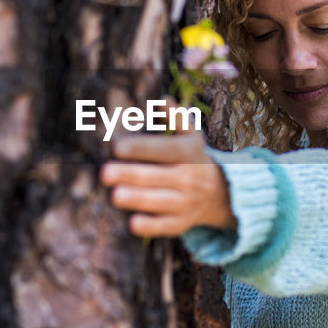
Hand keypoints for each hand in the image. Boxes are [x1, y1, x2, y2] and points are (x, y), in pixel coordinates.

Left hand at [100, 130, 237, 237]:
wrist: (222, 193)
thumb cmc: (193, 157)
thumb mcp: (191, 135)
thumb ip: (175, 117)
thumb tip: (162, 101)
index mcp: (189, 152)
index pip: (164, 149)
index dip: (141, 148)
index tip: (116, 147)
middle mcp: (189, 177)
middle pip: (157, 176)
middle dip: (131, 175)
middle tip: (105, 173)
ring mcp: (186, 202)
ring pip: (160, 201)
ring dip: (138, 199)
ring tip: (115, 196)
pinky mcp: (182, 223)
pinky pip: (166, 226)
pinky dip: (151, 226)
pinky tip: (133, 223)